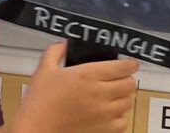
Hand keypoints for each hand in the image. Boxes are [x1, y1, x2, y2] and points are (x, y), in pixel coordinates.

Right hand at [14, 44, 137, 132]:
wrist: (39, 126)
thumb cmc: (41, 99)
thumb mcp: (44, 69)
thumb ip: (54, 52)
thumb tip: (63, 44)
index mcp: (87, 75)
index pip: (121, 67)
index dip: (129, 64)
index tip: (130, 63)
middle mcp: (100, 93)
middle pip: (129, 84)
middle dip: (127, 79)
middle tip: (120, 77)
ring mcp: (105, 112)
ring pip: (129, 102)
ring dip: (124, 96)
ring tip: (114, 94)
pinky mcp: (105, 129)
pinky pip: (123, 121)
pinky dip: (120, 115)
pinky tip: (109, 112)